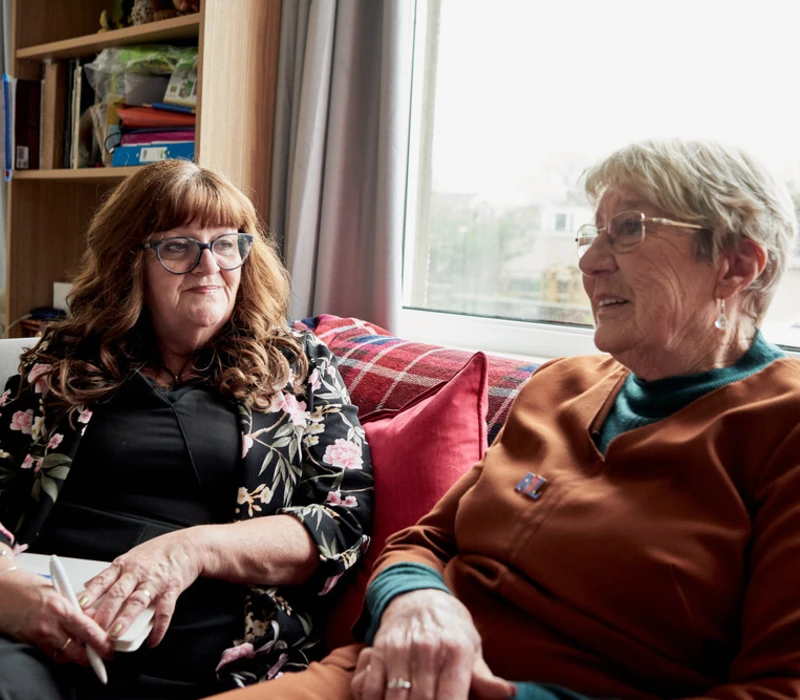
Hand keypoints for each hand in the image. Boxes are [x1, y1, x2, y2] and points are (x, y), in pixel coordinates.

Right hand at [0, 569, 112, 665]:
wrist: (1, 590)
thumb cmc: (27, 586)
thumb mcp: (58, 590)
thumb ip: (74, 605)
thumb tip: (91, 617)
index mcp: (61, 607)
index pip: (88, 630)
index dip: (101, 643)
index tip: (109, 649)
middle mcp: (50, 625)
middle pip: (77, 650)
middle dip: (91, 657)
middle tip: (101, 657)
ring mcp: (38, 636)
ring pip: (64, 656)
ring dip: (76, 657)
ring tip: (86, 653)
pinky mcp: (29, 642)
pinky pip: (50, 654)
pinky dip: (61, 655)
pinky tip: (68, 649)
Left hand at [77, 529, 201, 646]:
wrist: (188, 546)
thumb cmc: (158, 553)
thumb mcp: (130, 558)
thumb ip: (111, 574)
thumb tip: (88, 587)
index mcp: (124, 565)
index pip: (103, 581)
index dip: (90, 595)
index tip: (78, 608)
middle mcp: (138, 573)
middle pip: (117, 593)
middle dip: (104, 613)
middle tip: (93, 630)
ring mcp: (155, 581)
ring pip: (137, 601)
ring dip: (125, 619)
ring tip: (115, 635)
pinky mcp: (172, 589)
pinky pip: (165, 611)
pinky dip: (158, 628)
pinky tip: (152, 641)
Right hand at [351, 589, 514, 699]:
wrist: (418, 595)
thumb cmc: (450, 628)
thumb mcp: (472, 648)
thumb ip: (485, 678)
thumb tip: (509, 693)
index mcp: (456, 652)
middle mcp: (427, 649)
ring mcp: (400, 650)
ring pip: (395, 699)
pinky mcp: (378, 651)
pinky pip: (370, 689)